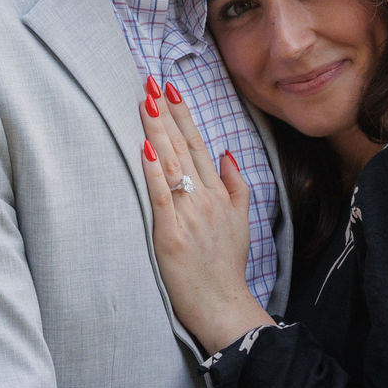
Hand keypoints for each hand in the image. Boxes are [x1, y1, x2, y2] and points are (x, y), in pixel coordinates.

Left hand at [138, 81, 270, 353]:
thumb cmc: (226, 265)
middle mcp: (206, 199)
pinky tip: (146, 150)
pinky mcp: (172, 235)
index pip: (199, 145)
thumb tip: (225, 152)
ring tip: (146, 104)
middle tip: (151, 83)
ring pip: (171, 165)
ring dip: (158, 133)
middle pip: (183, 148)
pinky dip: (154, 173)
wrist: (225, 305)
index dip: (184, 116)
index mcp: (219, 193)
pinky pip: (161, 198)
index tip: (170, 89)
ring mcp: (189, 216)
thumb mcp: (241, 221)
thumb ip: (235, 184)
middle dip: (166, 114)